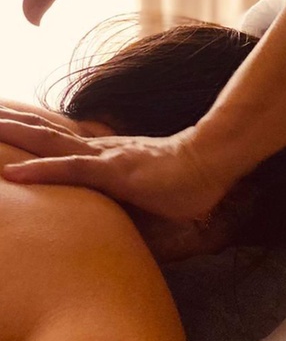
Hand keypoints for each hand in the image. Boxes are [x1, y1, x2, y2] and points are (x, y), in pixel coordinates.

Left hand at [0, 107, 229, 219]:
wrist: (210, 163)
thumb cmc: (183, 180)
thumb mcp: (145, 190)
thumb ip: (122, 197)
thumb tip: (109, 215)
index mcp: (103, 154)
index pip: (57, 141)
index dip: (26, 132)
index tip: (0, 125)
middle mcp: (98, 150)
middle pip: (43, 134)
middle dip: (7, 126)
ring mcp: (106, 159)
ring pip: (49, 143)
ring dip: (11, 135)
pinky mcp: (117, 172)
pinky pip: (73, 171)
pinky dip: (41, 171)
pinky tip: (11, 174)